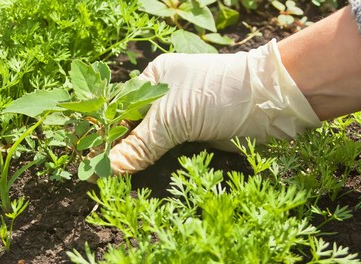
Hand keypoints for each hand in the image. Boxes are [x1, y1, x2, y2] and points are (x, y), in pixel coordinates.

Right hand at [108, 39, 320, 174]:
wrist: (270, 103)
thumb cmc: (218, 95)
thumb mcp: (172, 118)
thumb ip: (139, 146)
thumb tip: (106, 169)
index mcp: (153, 80)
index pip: (120, 110)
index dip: (105, 135)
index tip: (89, 161)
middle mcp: (165, 98)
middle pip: (135, 129)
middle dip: (120, 152)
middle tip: (100, 178)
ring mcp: (182, 118)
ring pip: (152, 144)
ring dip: (138, 163)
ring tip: (115, 185)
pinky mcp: (196, 137)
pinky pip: (170, 154)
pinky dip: (157, 167)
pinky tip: (141, 180)